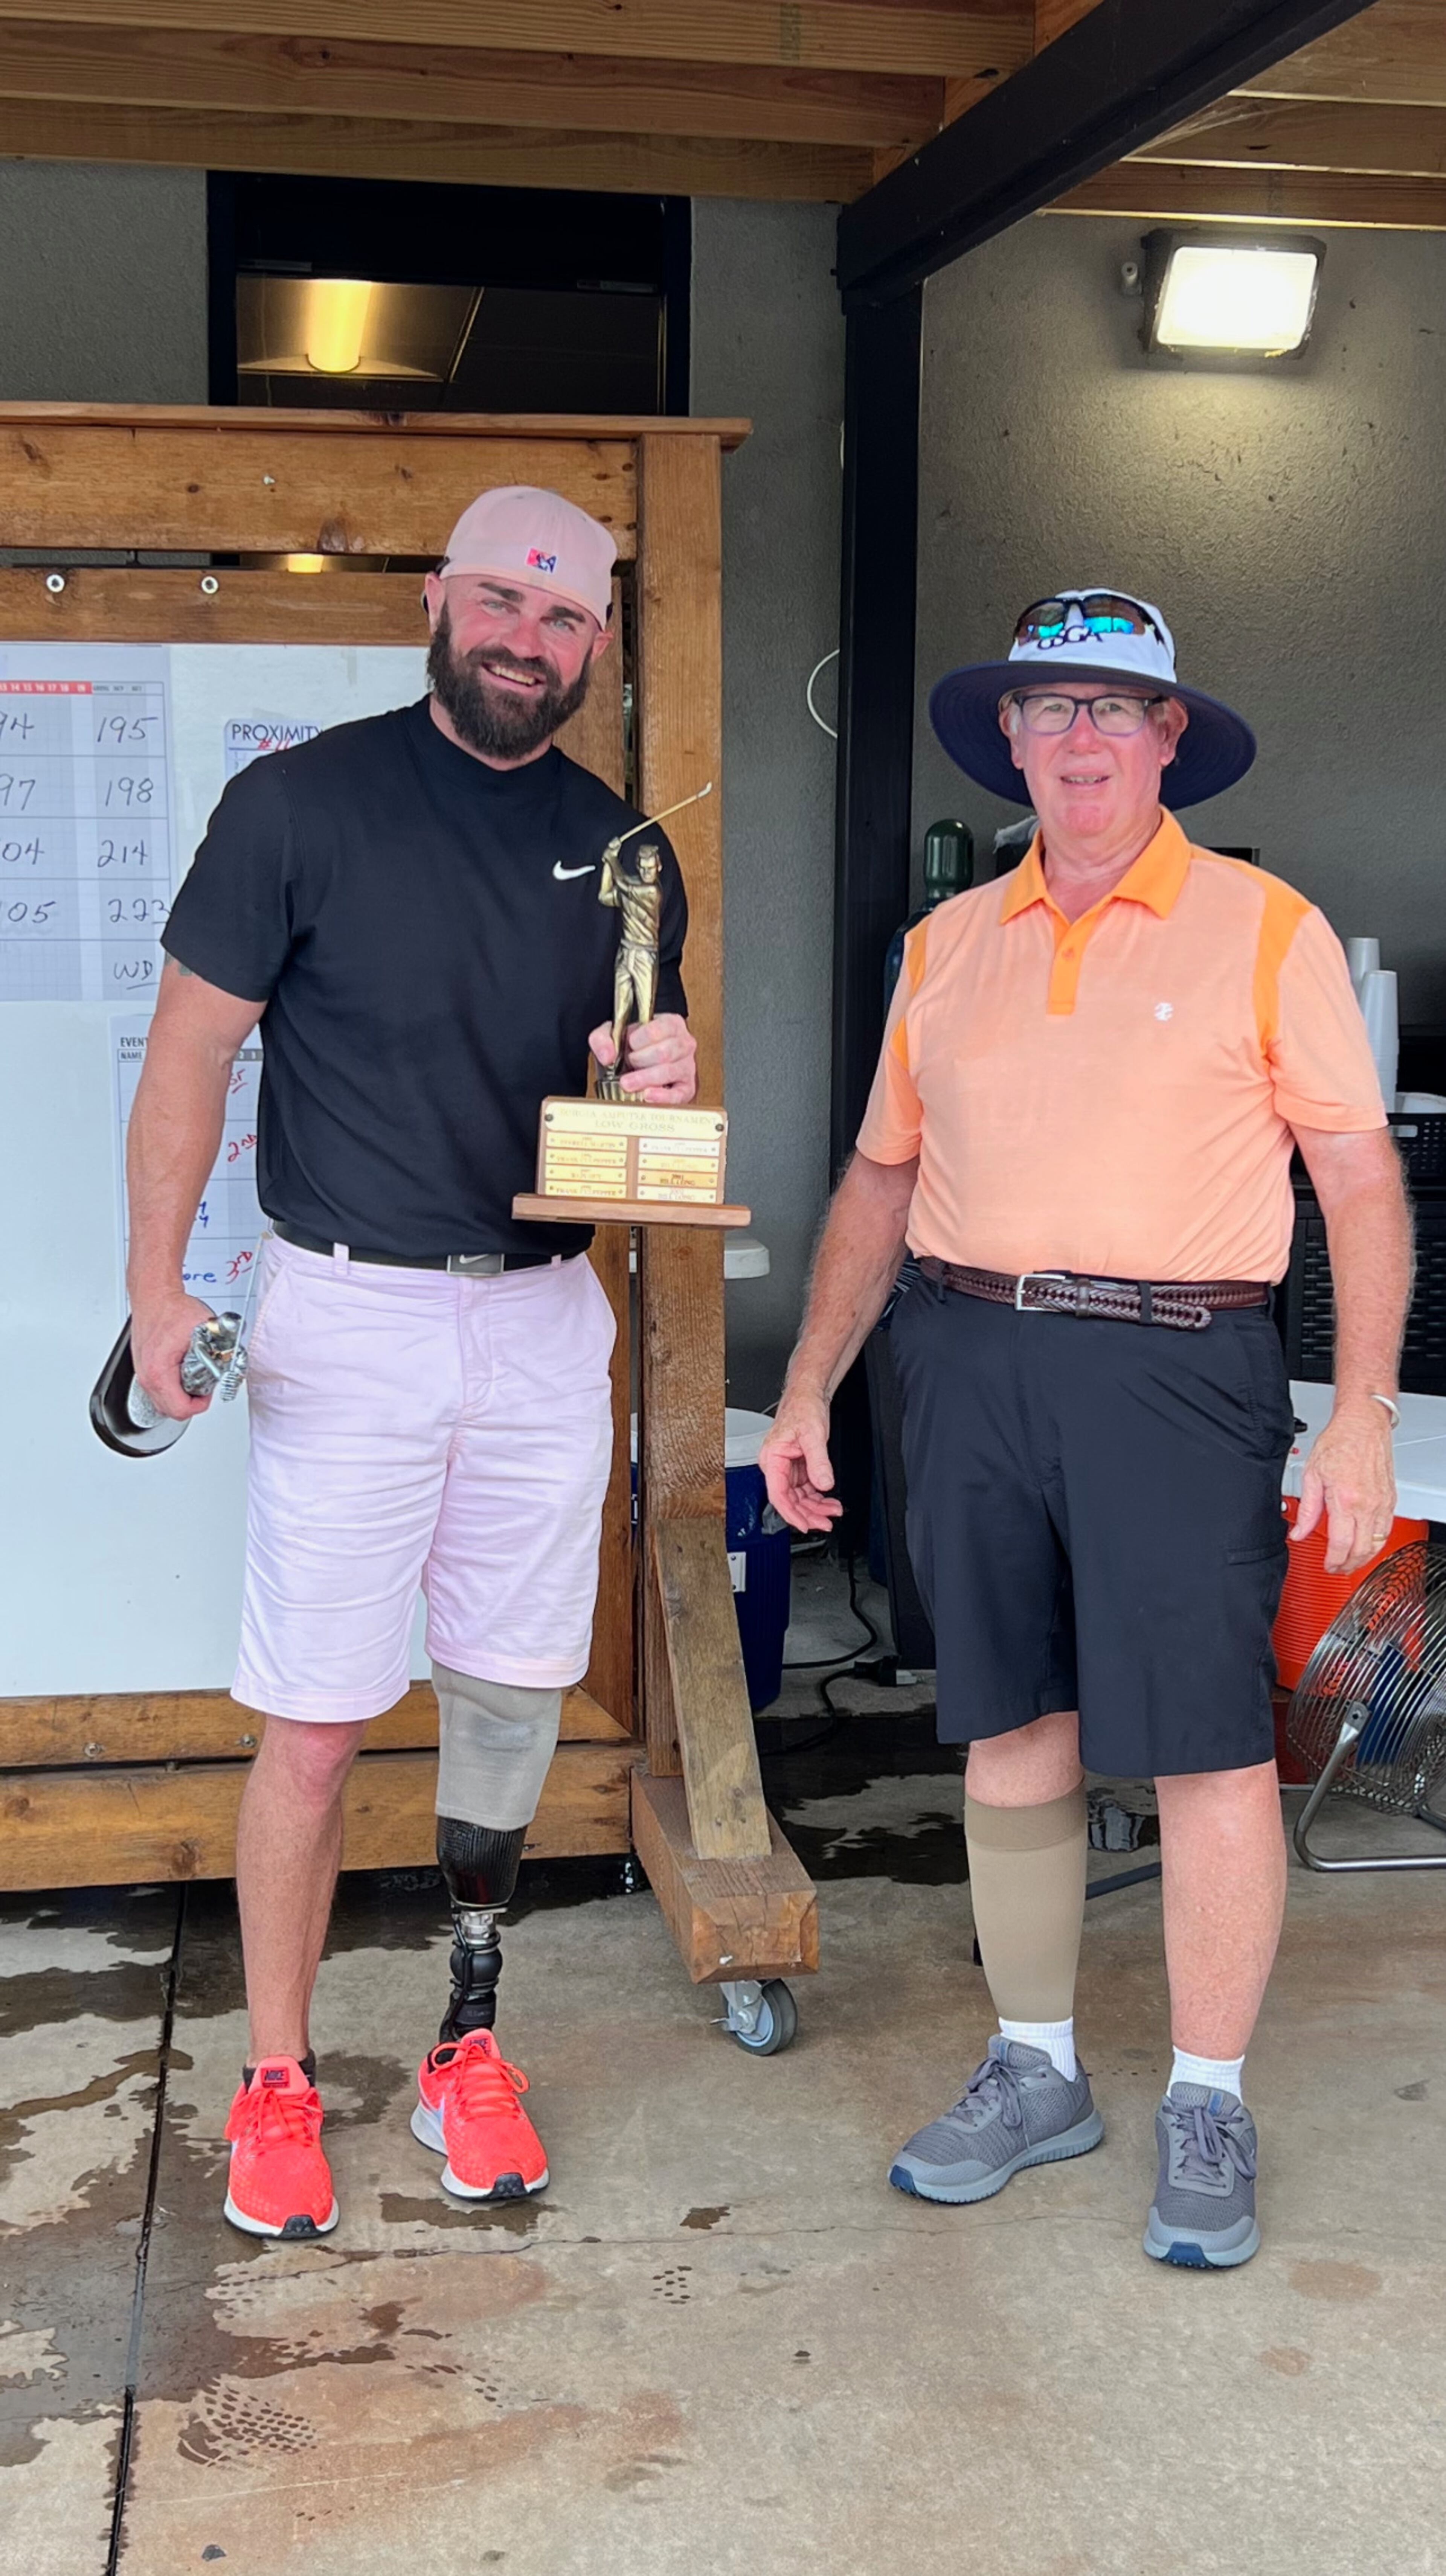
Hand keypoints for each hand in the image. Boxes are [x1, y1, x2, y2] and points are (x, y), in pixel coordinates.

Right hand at [130, 1289, 216, 1419]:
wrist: (154, 1295)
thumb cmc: (171, 1309)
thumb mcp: (204, 1329)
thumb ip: (221, 1348)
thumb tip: (235, 1360)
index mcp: (159, 1371)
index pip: (180, 1409)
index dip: (200, 1404)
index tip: (208, 1393)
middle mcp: (146, 1376)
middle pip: (170, 1410)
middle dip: (191, 1402)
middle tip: (203, 1387)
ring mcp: (142, 1373)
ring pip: (162, 1402)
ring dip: (181, 1396)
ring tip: (193, 1379)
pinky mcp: (143, 1368)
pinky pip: (157, 1390)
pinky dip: (171, 1387)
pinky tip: (182, 1373)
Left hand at [588, 1011, 696, 1106]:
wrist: (640, 1062)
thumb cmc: (632, 1047)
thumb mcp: (613, 1034)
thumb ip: (603, 1038)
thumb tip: (607, 1056)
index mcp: (671, 1024)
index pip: (658, 1029)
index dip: (639, 1040)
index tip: (629, 1045)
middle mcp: (684, 1044)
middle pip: (664, 1052)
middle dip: (640, 1060)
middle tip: (628, 1064)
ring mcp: (688, 1067)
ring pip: (669, 1071)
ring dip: (644, 1078)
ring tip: (627, 1083)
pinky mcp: (687, 1088)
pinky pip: (678, 1094)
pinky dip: (662, 1096)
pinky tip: (647, 1095)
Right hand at [760, 1385, 841, 1535]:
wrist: (808, 1394)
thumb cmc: (803, 1407)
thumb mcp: (813, 1435)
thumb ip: (818, 1462)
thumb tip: (824, 1484)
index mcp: (772, 1459)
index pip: (779, 1495)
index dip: (792, 1514)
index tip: (806, 1525)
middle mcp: (776, 1465)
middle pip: (790, 1499)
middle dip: (808, 1513)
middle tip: (827, 1522)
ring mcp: (787, 1467)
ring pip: (799, 1496)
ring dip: (816, 1506)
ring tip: (833, 1512)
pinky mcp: (798, 1465)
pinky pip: (806, 1487)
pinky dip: (818, 1495)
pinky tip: (829, 1500)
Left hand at [1292, 1397, 1395, 1575]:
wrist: (1363, 1425)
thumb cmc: (1339, 1442)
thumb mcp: (1312, 1475)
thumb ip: (1307, 1509)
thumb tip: (1298, 1532)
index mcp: (1345, 1500)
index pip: (1340, 1544)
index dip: (1333, 1561)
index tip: (1327, 1565)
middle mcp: (1367, 1504)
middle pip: (1361, 1550)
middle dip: (1348, 1565)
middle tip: (1337, 1568)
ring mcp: (1382, 1503)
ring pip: (1377, 1544)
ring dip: (1364, 1558)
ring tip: (1350, 1561)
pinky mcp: (1390, 1500)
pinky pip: (1385, 1530)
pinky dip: (1376, 1543)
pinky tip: (1366, 1544)